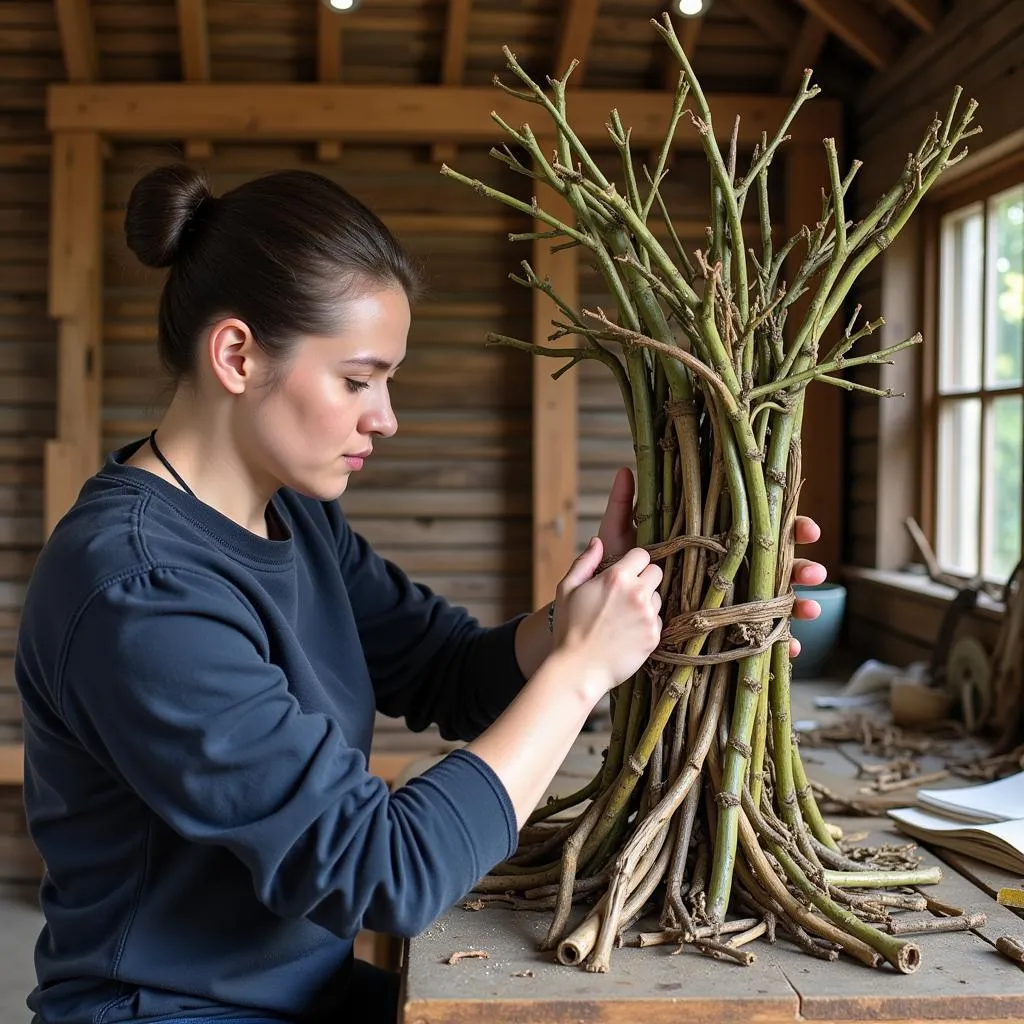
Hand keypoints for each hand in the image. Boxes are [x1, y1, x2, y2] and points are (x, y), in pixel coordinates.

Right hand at [553, 537, 662, 696]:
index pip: (642, 554)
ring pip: (658, 596)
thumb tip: (597, 541)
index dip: (633, 561)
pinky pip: (658, 620)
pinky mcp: (654, 636)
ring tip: (624, 615)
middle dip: (644, 578)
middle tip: (627, 592)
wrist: (578, 669)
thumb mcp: (567, 589)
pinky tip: (628, 631)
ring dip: (646, 601)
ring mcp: (648, 616)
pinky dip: (646, 623)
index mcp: (616, 577)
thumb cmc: (569, 628)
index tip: (625, 572)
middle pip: (657, 571)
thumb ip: (585, 561)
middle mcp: (637, 593)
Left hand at [594, 467, 826, 657]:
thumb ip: (625, 507)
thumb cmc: (618, 572)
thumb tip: (626, 471)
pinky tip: (795, 647)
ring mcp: (726, 600)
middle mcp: (724, 569)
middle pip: (773, 564)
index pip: (756, 529)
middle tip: (815, 572)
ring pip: (773, 599)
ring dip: (800, 604)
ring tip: (812, 608)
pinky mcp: (722, 629)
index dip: (787, 527)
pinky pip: (758, 636)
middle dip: (801, 566)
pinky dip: (781, 642)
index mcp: (710, 542)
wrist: (605, 614)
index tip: (808, 529)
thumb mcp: (620, 539)